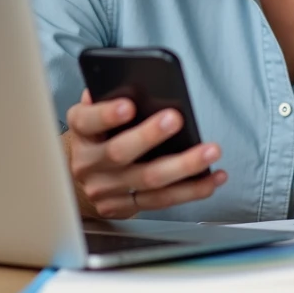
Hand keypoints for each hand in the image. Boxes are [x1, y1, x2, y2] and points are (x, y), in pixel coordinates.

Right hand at [64, 89, 226, 217]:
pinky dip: (191, 190)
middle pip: (120, 153)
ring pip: (148, 180)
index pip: (87, 120)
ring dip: (184, 167)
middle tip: (176, 119)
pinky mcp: (122, 207)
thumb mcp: (97, 112)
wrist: (83, 172)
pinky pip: (161, 201)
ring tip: (210, 152)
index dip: (106, 115)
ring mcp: (104, 189)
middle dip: (150, 136)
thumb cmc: (99, 133)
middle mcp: (88, 163)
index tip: (128, 106)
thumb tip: (139, 85)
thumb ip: (111, 97)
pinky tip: (212, 178)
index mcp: (81, 132)